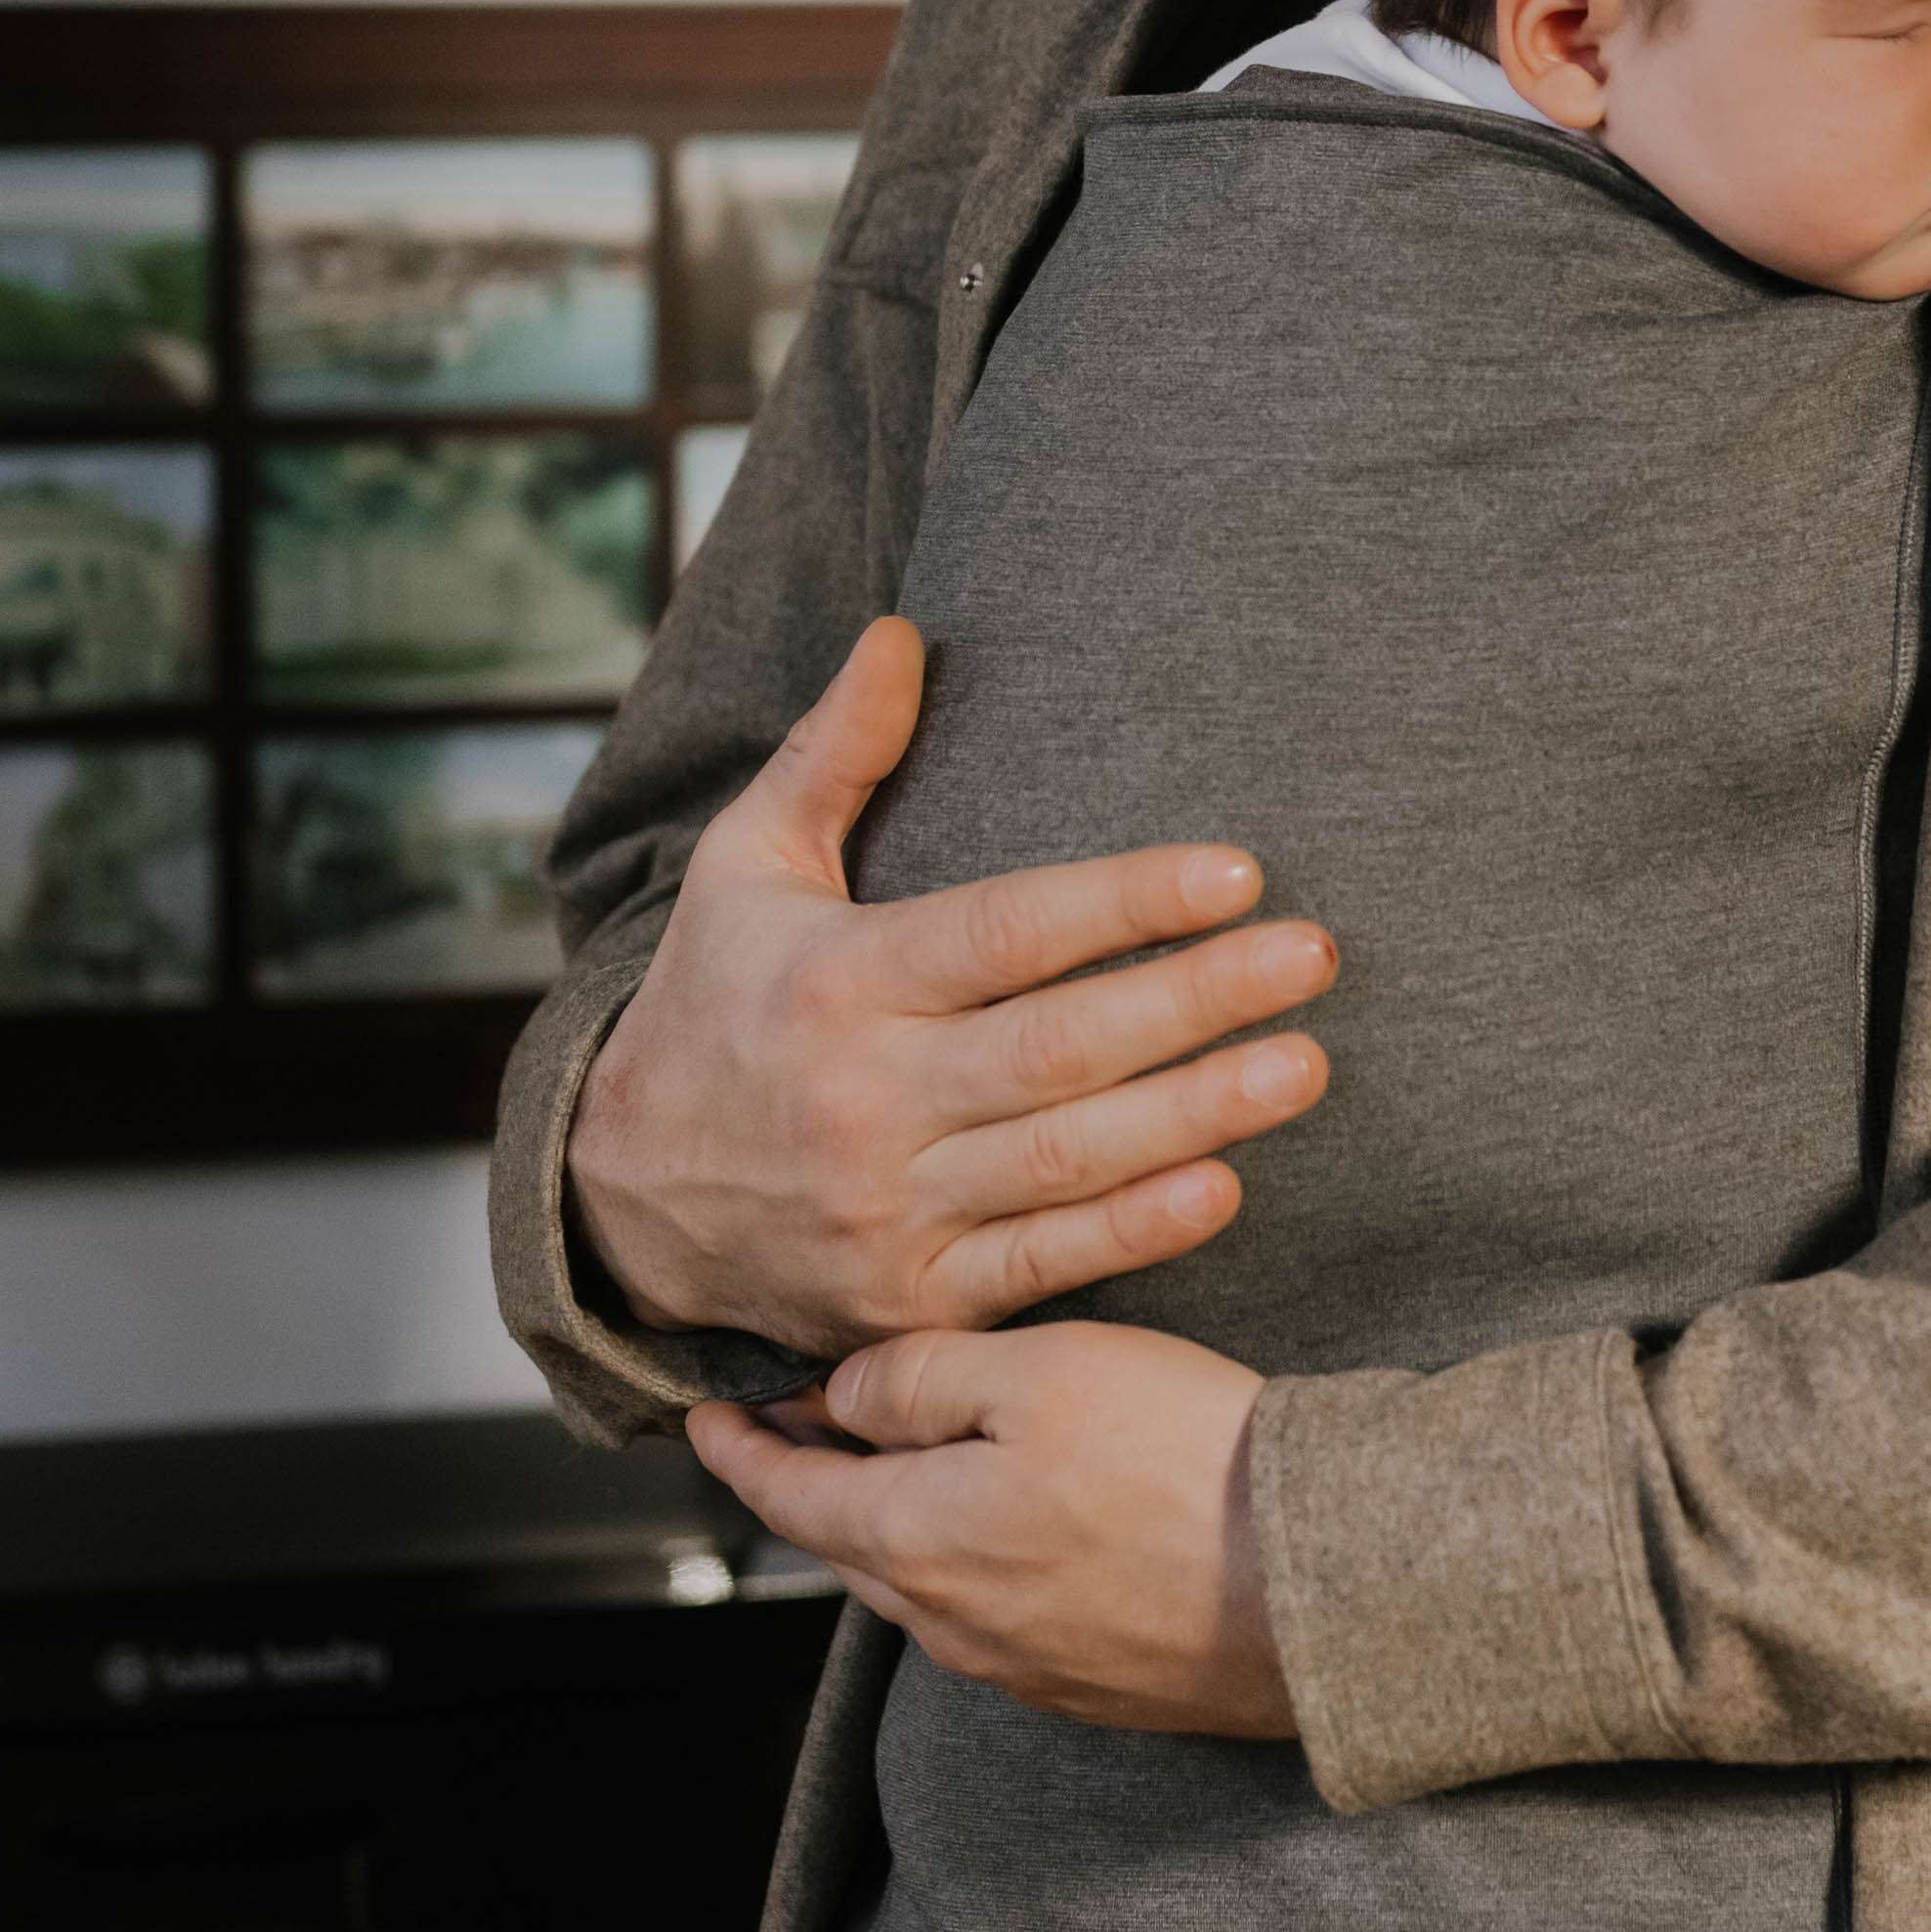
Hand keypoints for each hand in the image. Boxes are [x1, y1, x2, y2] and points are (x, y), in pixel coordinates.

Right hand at [570, 615, 1333, 1358]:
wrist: (616, 1204)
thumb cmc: (715, 1005)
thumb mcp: (746, 867)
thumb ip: (833, 754)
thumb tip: (903, 632)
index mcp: (839, 978)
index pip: (1005, 932)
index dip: (1124, 901)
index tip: (1238, 870)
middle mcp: (863, 1097)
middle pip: (1057, 1047)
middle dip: (1197, 1000)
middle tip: (1314, 956)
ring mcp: (888, 1208)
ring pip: (1066, 1160)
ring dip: (1197, 1113)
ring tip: (1304, 1065)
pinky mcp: (909, 1298)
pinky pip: (1038, 1264)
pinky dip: (1133, 1232)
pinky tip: (1225, 1186)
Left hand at [691, 1325, 1286, 1732]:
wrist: (1325, 1584)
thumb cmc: (1186, 1463)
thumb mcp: (1041, 1374)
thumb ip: (923, 1378)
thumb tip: (847, 1396)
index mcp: (919, 1542)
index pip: (791, 1497)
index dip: (741, 1451)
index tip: (705, 1417)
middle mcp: (953, 1623)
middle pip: (851, 1545)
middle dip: (813, 1481)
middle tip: (795, 1420)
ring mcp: (1024, 1665)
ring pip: (921, 1584)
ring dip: (895, 1520)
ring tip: (901, 1457)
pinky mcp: (1092, 1684)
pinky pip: (994, 1615)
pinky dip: (970, 1558)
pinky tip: (1011, 1518)